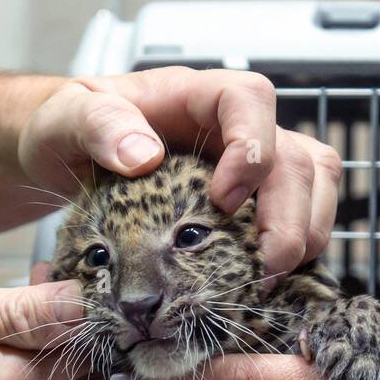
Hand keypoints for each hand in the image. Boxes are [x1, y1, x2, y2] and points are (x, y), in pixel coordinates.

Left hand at [18, 67, 341, 279]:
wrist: (64, 161)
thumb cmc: (67, 133)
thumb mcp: (64, 121)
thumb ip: (96, 127)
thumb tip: (144, 155)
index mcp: (192, 98)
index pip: (249, 100)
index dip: (252, 148)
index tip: (222, 200)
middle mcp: (232, 129)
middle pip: (298, 156)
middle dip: (290, 216)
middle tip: (262, 267)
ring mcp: (251, 167)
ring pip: (315, 184)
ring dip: (308, 235)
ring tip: (270, 278)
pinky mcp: (255, 203)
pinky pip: (305, 216)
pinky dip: (301, 251)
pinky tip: (269, 282)